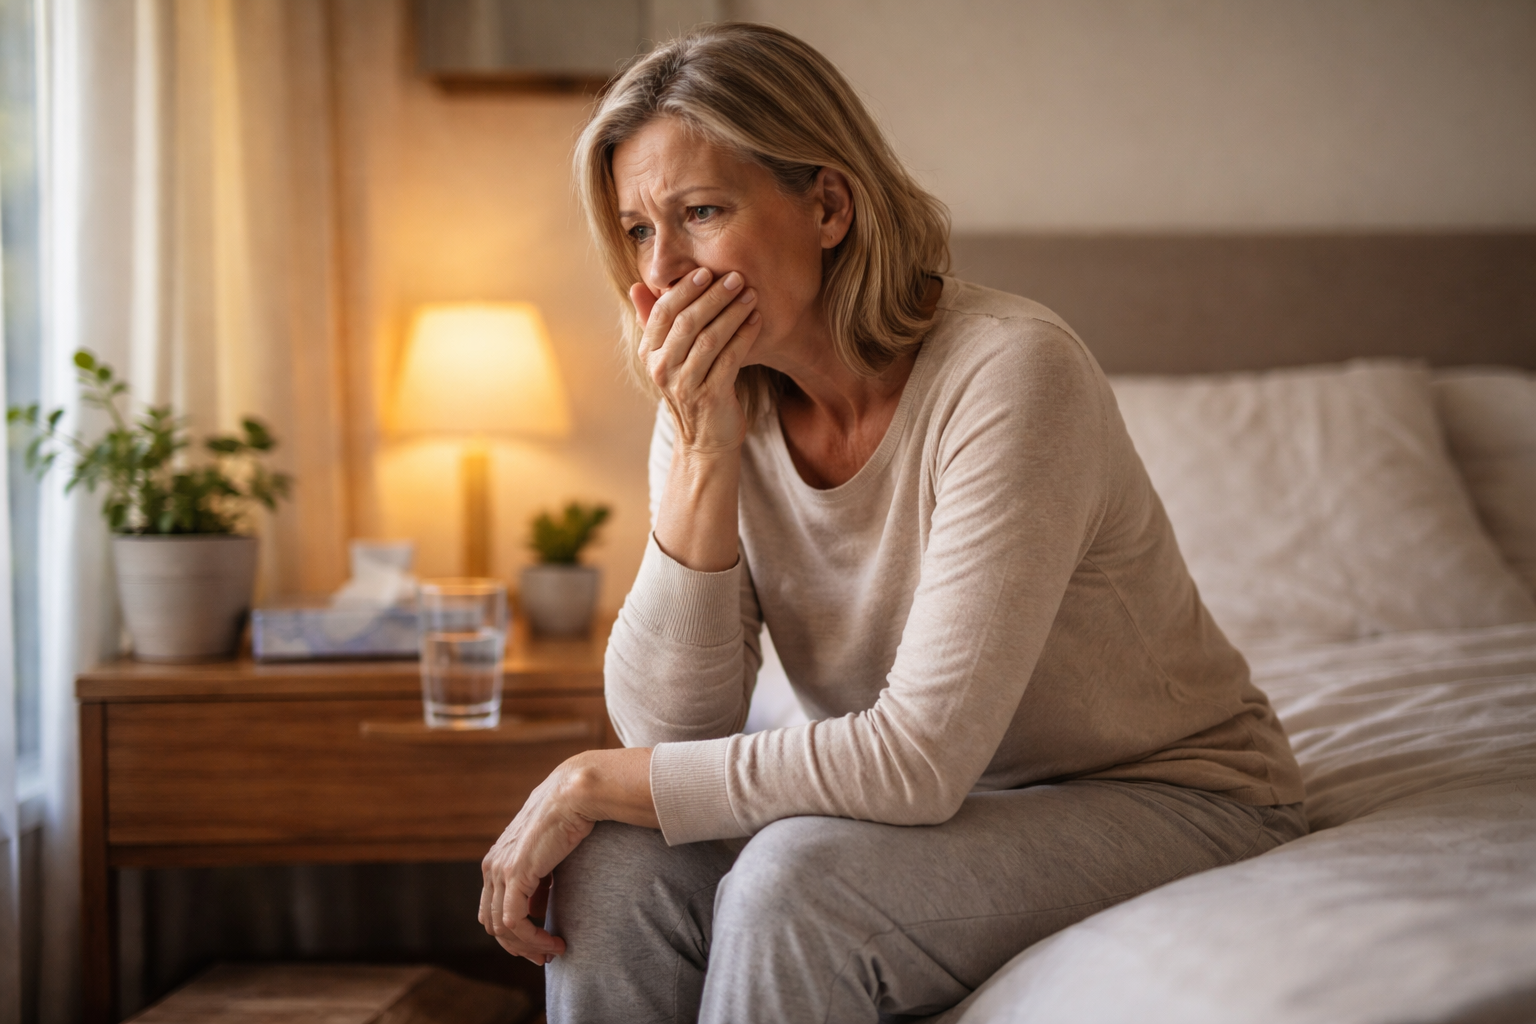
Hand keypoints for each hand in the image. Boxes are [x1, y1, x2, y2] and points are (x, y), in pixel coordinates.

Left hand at [478, 760, 595, 963]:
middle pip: (493, 924)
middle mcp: (492, 867)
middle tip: (545, 958)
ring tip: (553, 952)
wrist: (574, 794)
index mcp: (496, 861)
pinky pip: (515, 922)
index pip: (493, 910)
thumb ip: (539, 880)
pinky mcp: (515, 874)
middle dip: (519, 946)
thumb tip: (540, 907)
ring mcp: (500, 871)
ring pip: (503, 928)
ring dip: (528, 947)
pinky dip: (533, 939)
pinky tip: (554, 942)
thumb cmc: (568, 817)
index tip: (541, 945)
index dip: (514, 934)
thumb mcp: (547, 855)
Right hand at [632, 267, 762, 457]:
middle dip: (713, 296)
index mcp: (649, 353)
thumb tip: (637, 285)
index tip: (706, 271)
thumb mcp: (667, 357)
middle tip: (736, 277)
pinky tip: (756, 320)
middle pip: (687, 323)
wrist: (705, 439)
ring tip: (750, 294)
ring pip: (709, 339)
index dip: (684, 290)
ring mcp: (685, 385)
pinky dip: (744, 336)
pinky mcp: (710, 396)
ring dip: (732, 313)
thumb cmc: (690, 388)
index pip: (662, 313)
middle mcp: (662, 369)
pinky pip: (730, 359)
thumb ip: (654, 322)